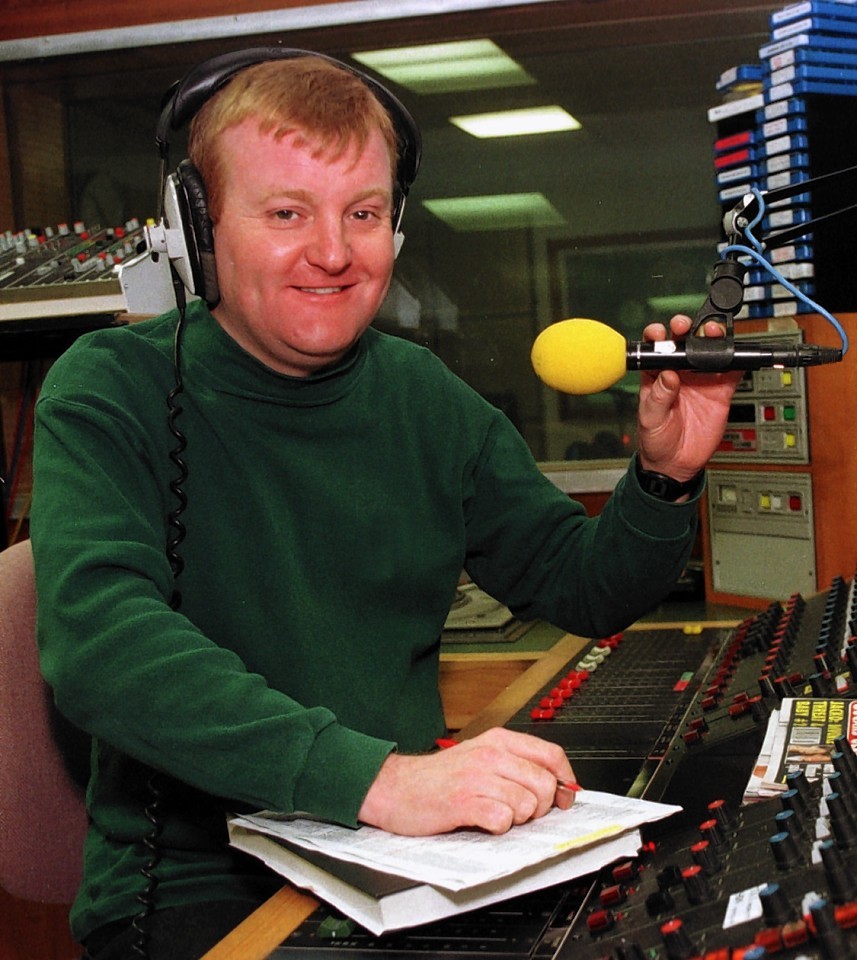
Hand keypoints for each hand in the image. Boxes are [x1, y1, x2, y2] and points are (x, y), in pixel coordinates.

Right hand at [357, 727, 576, 835]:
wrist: (395, 787)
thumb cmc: (439, 778)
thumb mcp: (481, 758)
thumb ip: (516, 766)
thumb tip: (557, 786)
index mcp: (498, 740)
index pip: (551, 754)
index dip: (565, 780)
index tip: (564, 797)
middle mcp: (490, 754)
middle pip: (545, 783)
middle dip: (540, 807)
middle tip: (520, 812)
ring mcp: (476, 776)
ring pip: (527, 804)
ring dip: (517, 819)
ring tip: (496, 815)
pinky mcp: (463, 801)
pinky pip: (502, 819)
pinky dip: (498, 827)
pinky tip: (483, 822)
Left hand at [636, 315, 741, 481]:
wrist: (675, 463)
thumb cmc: (655, 439)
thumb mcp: (651, 419)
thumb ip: (659, 397)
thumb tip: (667, 375)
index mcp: (656, 375)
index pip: (655, 348)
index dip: (658, 335)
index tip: (661, 332)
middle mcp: (679, 372)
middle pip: (684, 342)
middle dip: (686, 328)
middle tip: (686, 327)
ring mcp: (700, 380)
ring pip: (709, 351)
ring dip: (713, 338)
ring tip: (713, 332)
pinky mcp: (719, 391)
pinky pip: (732, 372)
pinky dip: (738, 361)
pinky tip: (737, 355)